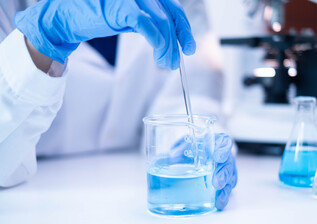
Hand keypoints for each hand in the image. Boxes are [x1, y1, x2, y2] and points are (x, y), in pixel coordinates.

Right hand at [14, 0, 195, 68]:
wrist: (66, 15)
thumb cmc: (95, 15)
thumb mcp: (127, 16)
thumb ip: (147, 21)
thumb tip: (168, 39)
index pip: (173, 8)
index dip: (184, 29)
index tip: (188, 46)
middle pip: (171, 16)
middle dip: (177, 42)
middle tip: (175, 61)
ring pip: (162, 22)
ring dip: (167, 47)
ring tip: (166, 62)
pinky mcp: (121, 6)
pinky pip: (147, 24)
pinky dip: (157, 40)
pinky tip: (158, 52)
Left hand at [169, 133, 237, 209]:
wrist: (197, 153)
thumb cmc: (193, 146)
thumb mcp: (185, 143)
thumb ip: (179, 149)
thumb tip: (171, 157)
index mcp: (216, 142)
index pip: (224, 142)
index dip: (223, 150)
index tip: (218, 157)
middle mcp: (224, 156)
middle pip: (228, 164)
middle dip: (223, 174)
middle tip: (216, 183)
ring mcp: (226, 169)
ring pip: (230, 178)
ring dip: (225, 189)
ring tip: (219, 199)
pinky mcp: (225, 182)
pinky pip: (227, 188)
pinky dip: (223, 197)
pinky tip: (218, 204)